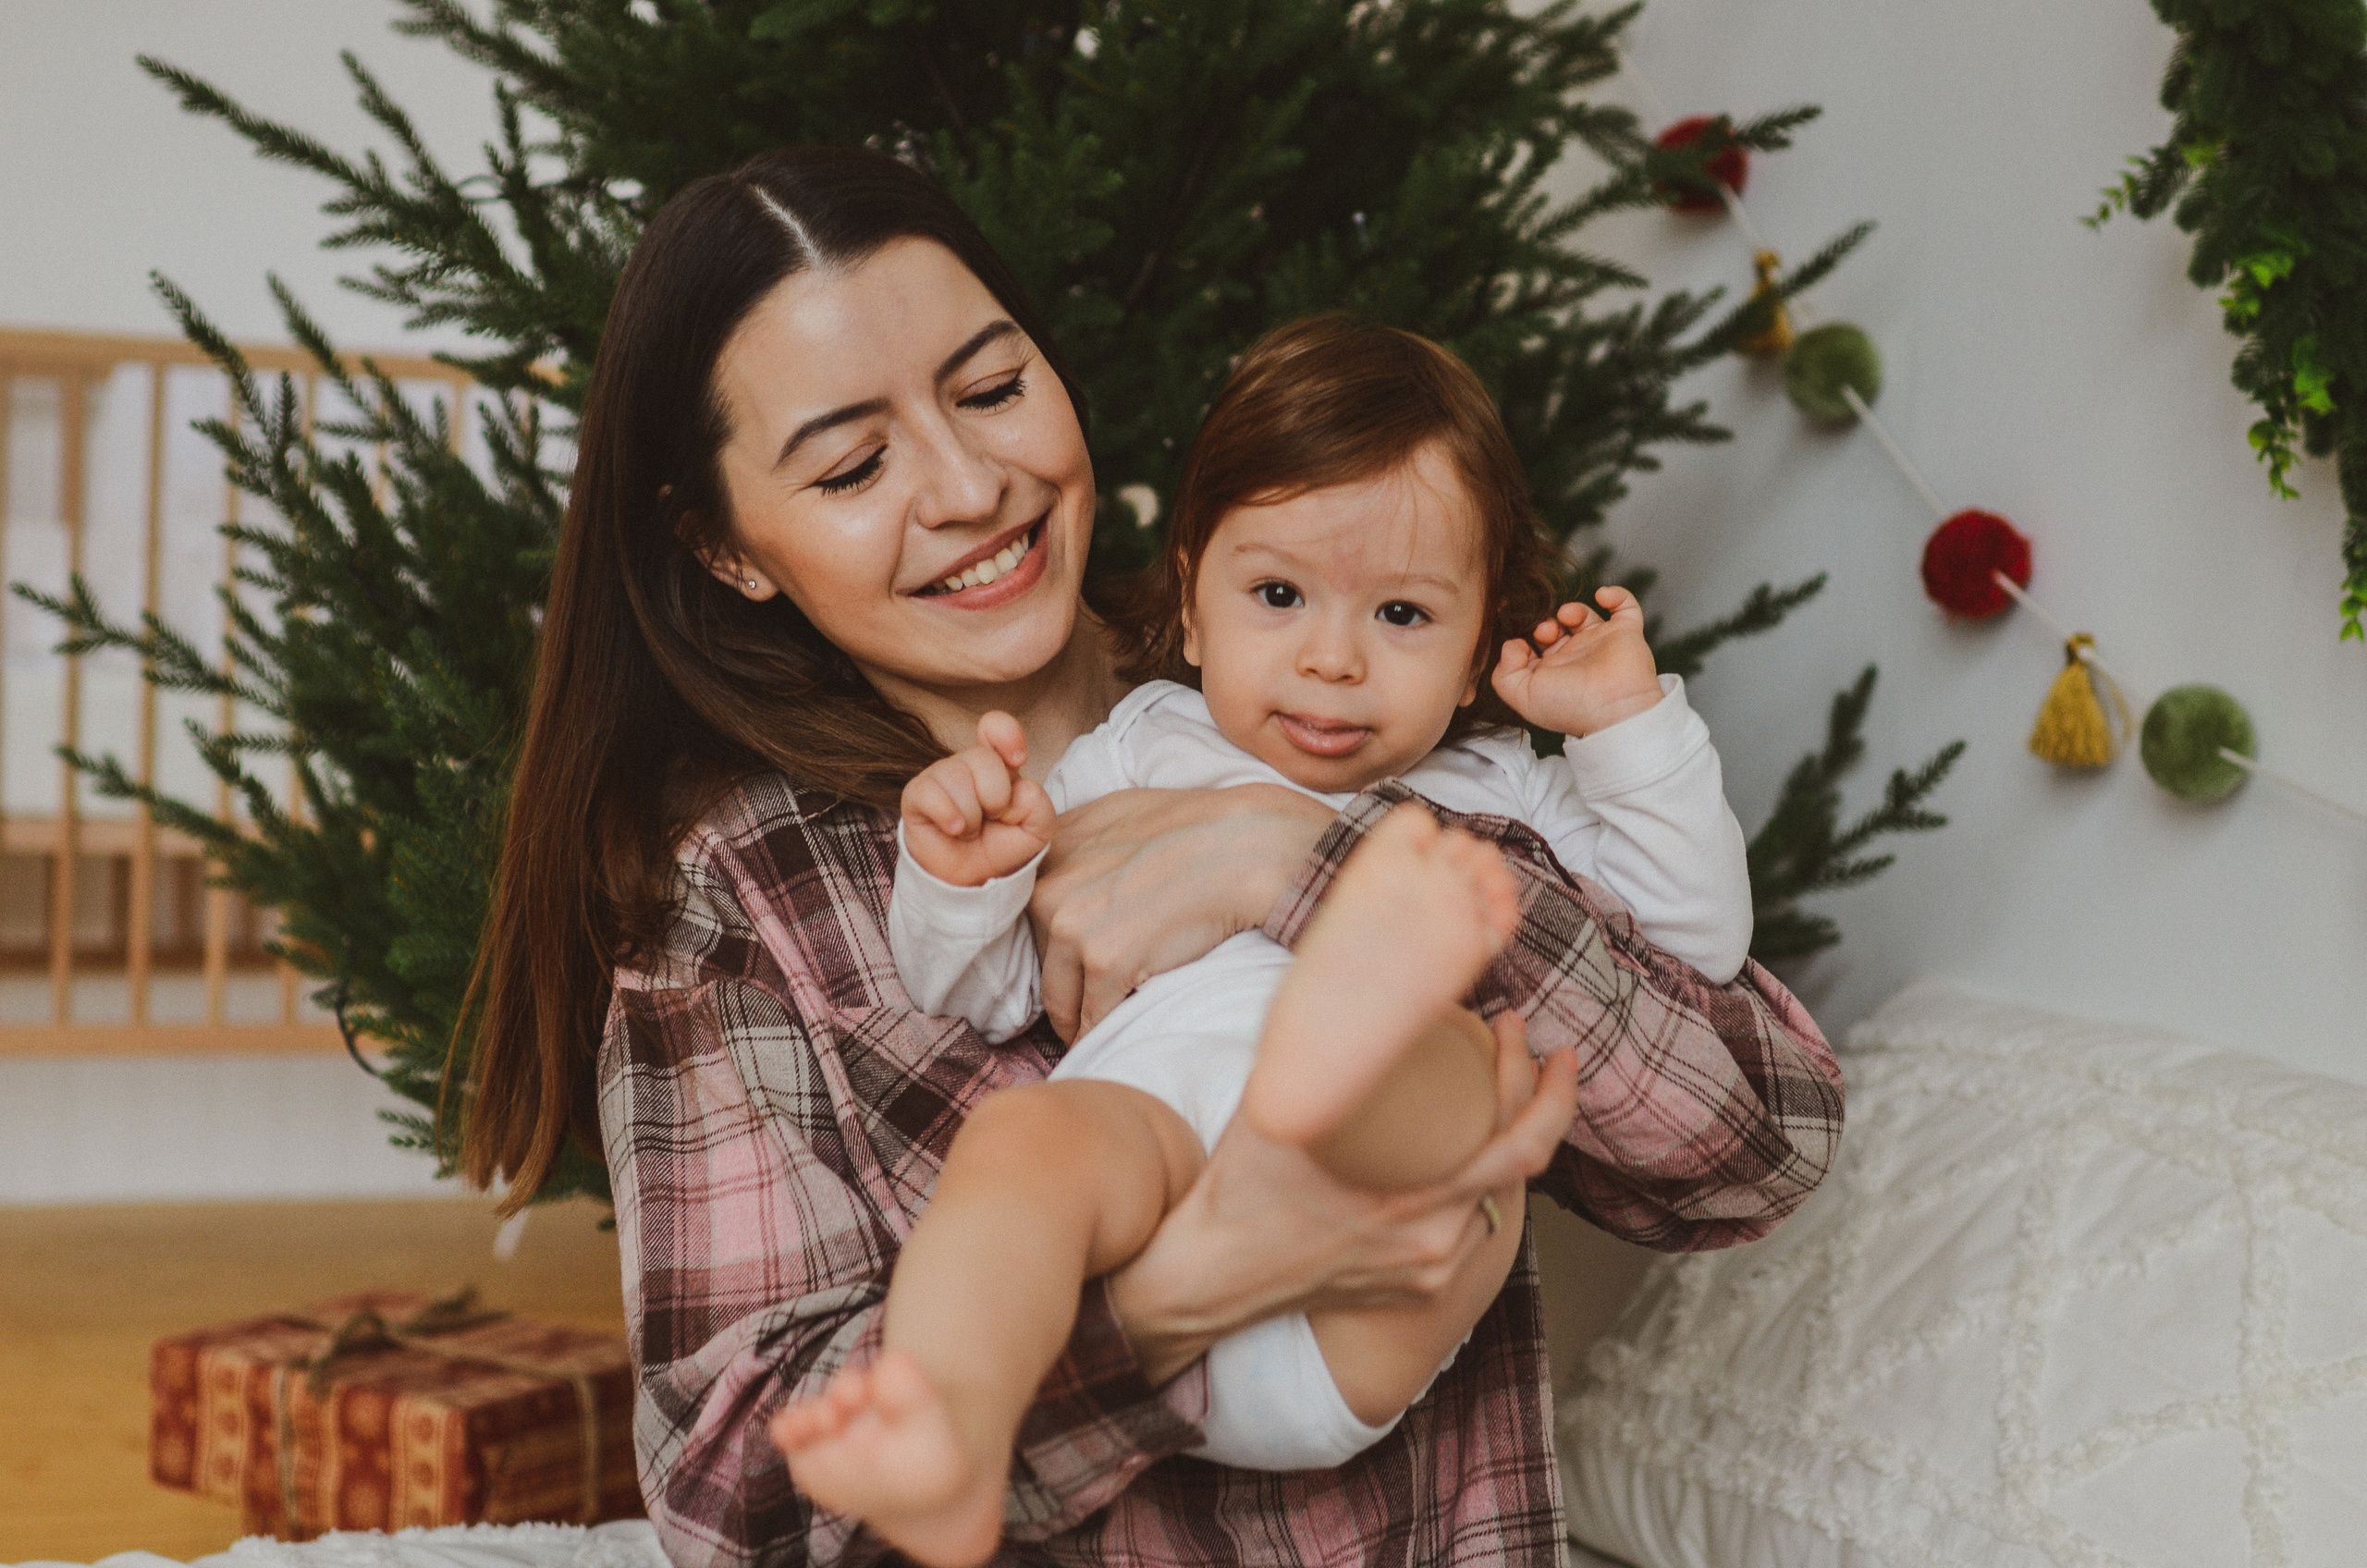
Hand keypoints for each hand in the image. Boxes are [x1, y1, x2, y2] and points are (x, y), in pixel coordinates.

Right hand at [900, 712, 1057, 887]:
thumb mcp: (1036, 830)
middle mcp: (966, 764)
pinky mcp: (916, 795)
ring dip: (972, 815)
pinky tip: (955, 830)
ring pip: (958, 776)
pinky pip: (931, 793)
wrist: (971, 879)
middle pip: (984, 757)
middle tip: (992, 818)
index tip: (1018, 759)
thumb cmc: (1000, 846)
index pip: (995, 726)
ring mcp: (939, 777)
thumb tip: (1017, 792)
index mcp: (997, 764)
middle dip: (996, 797)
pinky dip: (950, 817)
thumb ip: (1039, 805)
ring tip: (970, 830)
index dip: (1007, 734)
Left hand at [1030, 784, 1333, 1042]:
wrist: (1247, 847)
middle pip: (1041, 961)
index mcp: (1048, 852)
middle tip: (1094, 997)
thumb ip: (1078, 841)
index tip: (1069, 965)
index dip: (1048, 945)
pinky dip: (1101, 1033)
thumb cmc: (1195, 827)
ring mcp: (1073, 927)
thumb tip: (1057, 871)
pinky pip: (1089, 1020)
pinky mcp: (1104, 963)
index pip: (1025, 917)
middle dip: (1066, 983)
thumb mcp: (1120, 812)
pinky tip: (1117, 1032)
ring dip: (1078, 1020)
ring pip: (1059, 999)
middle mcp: (1048, 889)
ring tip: (1098, 1028)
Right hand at [1104, 1012, 1581, 1385]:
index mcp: (1415, 1201)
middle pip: (1521, 1166)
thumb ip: (1326, 1051)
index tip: (1544, 1044)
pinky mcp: (1417, 1287)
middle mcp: (1436, 1244)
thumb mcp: (1284, 1106)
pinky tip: (1458, 1149)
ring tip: (1490, 1091)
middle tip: (1531, 1049)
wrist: (1210, 1273)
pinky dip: (1473, 1181)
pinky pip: (1467, 1227)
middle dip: (1537, 1098)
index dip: (1549, 1091)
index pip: (1521, 1145)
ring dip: (1502, 1141)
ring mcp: (1430, 1271)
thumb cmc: (1241, 1189)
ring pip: (1496, 1197)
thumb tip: (1357, 982)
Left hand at [1491, 586, 1663, 738]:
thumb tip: (1512, 645)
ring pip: (1585, 616)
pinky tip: (1601, 596)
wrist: (1613, 709)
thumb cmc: (1570, 706)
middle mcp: (1576, 656)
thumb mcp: (1522, 696)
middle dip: (1546, 623)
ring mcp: (1601, 643)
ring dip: (1573, 609)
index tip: (1523, 645)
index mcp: (1553, 671)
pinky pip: (1625, 606)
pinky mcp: (1626, 632)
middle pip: (1557, 629)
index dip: (1524, 641)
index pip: (1534, 648)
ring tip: (1567, 616)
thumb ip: (1504, 673)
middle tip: (1546, 631)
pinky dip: (1615, 595)